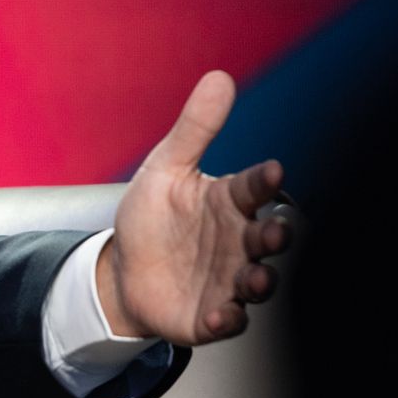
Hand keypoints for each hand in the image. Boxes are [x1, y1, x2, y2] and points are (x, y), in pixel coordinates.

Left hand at [98, 70, 291, 344]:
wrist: (122, 270)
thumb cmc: (153, 218)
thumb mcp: (165, 170)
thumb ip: (194, 130)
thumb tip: (219, 77)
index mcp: (230, 202)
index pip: (255, 187)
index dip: (264, 181)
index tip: (271, 171)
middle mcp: (238, 241)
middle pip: (268, 237)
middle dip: (275, 234)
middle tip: (272, 229)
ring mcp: (228, 279)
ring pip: (258, 282)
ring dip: (260, 281)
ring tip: (253, 278)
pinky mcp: (211, 314)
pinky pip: (229, 320)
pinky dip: (228, 319)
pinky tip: (221, 315)